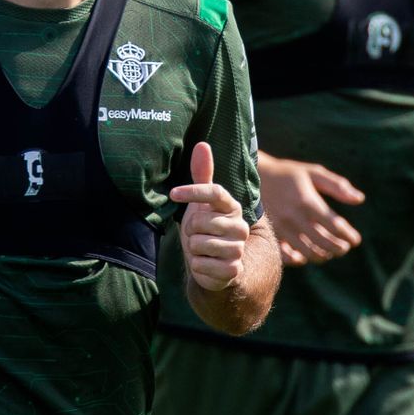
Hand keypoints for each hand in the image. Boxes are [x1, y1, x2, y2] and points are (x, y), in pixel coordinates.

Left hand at [171, 142, 250, 291]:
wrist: (217, 266)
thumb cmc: (207, 229)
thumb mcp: (202, 203)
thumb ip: (202, 175)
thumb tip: (202, 144)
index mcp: (232, 207)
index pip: (215, 191)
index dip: (192, 191)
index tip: (173, 194)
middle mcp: (240, 226)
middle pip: (200, 221)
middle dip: (191, 230)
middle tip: (196, 234)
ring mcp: (238, 249)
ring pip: (199, 244)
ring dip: (193, 249)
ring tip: (202, 250)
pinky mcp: (233, 270)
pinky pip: (201, 265)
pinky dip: (197, 267)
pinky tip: (205, 265)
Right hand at [258, 152, 364, 266]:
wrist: (254, 177)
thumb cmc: (289, 174)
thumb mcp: (314, 173)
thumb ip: (337, 185)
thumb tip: (359, 199)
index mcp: (307, 202)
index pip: (335, 226)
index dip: (349, 235)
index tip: (355, 239)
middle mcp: (294, 217)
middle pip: (323, 243)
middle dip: (339, 248)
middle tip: (345, 247)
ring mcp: (281, 228)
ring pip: (308, 253)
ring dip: (323, 256)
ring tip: (330, 252)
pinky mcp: (271, 235)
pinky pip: (287, 256)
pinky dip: (300, 259)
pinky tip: (307, 255)